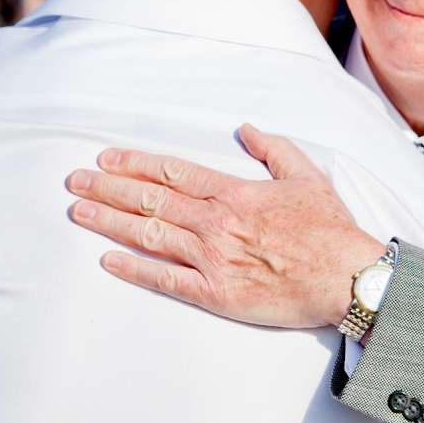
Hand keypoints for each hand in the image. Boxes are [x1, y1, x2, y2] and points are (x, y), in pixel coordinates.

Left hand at [65, 125, 387, 328]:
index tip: (106, 159)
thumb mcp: (307, 176)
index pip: (173, 173)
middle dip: (108, 189)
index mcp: (235, 193)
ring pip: (151, 234)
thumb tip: (246, 128)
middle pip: (151, 200)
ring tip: (80, 213)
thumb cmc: (331, 230)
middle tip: (75, 181)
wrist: (348, 279)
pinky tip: (108, 260)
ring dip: (111, 222)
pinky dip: (135, 269)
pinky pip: (166, 280)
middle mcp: (216, 222)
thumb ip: (274, 149)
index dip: (135, 164)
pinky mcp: (216, 293)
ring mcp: (213, 259)